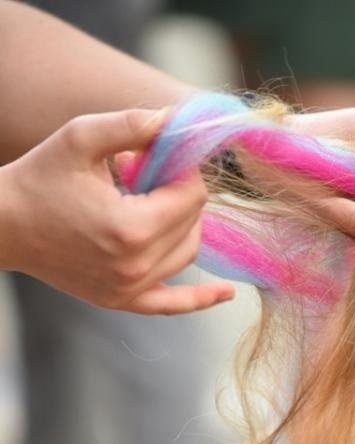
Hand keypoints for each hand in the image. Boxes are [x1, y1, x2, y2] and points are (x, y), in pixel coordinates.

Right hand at [0, 107, 234, 313]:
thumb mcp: (82, 138)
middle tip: (139, 174)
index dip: (182, 169)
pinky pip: (173, 305)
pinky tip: (225, 293)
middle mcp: (137, 266)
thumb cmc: (39, 178)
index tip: (155, 154)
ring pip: (187, 254)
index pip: (192, 196)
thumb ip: (133, 125)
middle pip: (193, 224)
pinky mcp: (123, 301)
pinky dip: (200, 298)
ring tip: (141, 200)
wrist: (4, 227)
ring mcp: (131, 289)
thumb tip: (177, 119)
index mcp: (131, 228)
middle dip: (177, 193)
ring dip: (180, 224)